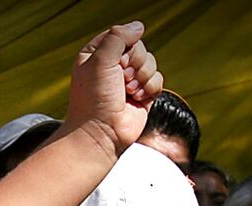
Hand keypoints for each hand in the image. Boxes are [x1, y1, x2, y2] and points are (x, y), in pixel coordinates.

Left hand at [67, 22, 162, 152]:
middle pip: (139, 48)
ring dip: (142, 77)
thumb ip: (118, 37)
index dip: (125, 46)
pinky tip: (137, 99)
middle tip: (122, 78)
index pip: (121, 36)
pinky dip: (150, 88)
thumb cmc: (94, 100)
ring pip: (151, 63)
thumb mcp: (100, 60)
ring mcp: (128, 82)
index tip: (117, 61)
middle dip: (135, 63)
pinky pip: (157, 80)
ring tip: (128, 92)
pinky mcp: (142, 95)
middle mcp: (112, 67)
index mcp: (96, 56)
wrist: (101, 133)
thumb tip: (138, 26)